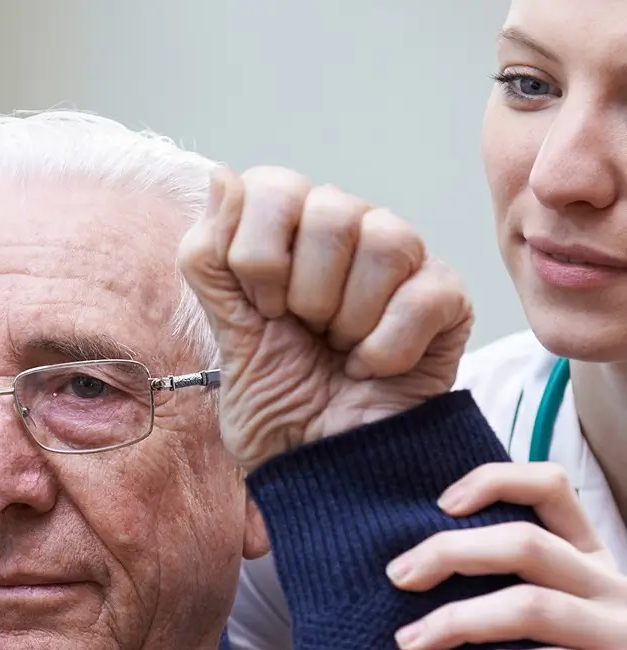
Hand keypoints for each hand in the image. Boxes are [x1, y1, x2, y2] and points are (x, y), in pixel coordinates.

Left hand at [178, 167, 472, 470]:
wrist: (325, 467)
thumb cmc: (279, 404)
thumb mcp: (227, 335)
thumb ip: (210, 258)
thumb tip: (220, 175)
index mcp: (290, 234)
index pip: (273, 186)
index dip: (259, 255)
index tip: (263, 311)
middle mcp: (347, 234)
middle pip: (331, 210)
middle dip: (305, 294)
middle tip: (306, 334)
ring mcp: (402, 264)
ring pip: (385, 240)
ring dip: (349, 319)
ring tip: (341, 350)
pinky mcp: (447, 300)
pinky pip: (423, 295)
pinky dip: (387, 349)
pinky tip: (372, 368)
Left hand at [387, 462, 626, 649]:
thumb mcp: (567, 605)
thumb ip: (517, 578)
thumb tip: (420, 563)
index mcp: (589, 555)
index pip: (551, 487)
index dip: (495, 482)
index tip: (441, 504)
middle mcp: (608, 585)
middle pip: (525, 544)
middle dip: (451, 554)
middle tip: (398, 577)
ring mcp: (620, 634)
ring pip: (531, 607)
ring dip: (459, 621)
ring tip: (410, 641)